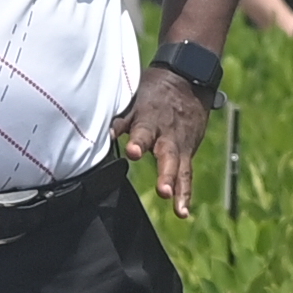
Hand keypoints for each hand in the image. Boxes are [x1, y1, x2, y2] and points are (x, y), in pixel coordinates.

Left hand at [115, 66, 208, 216]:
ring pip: (179, 168)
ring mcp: (179, 145)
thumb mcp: (135, 99)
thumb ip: (121, 119)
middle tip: (162, 190)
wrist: (189, 80)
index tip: (132, 151)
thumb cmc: (154, 92)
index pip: (143, 131)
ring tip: (176, 207)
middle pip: (167, 155)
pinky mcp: (187, 152)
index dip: (138, 141)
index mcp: (150, 119)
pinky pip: (186, 175)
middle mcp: (167, 135)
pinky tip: (182, 212)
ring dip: (177, 188)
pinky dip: (184, 193)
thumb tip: (104, 134)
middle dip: (165, 173)